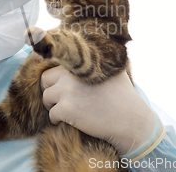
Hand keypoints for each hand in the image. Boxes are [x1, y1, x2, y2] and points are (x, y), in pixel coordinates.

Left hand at [41, 66, 164, 156]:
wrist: (131, 120)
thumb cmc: (124, 96)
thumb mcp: (113, 70)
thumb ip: (98, 61)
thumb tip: (89, 55)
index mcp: (80, 63)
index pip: (54, 67)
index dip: (57, 78)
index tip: (62, 87)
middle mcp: (70, 74)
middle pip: (45, 80)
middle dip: (51, 90)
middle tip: (60, 99)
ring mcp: (67, 91)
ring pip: (47, 98)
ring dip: (53, 105)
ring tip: (66, 110)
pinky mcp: (66, 109)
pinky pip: (52, 114)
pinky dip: (57, 120)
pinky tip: (69, 120)